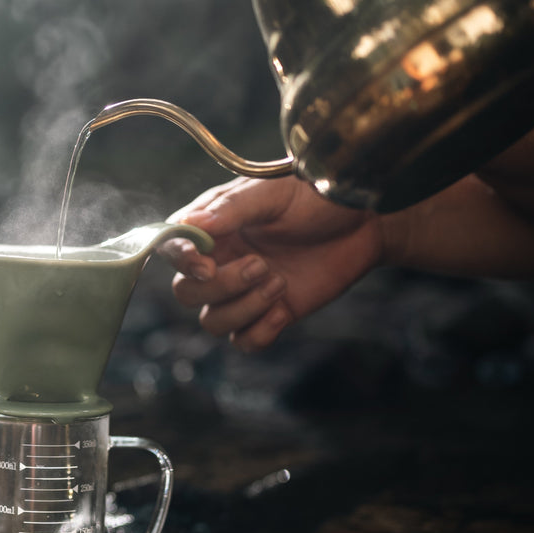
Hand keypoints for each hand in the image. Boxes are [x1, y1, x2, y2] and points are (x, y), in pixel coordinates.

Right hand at [162, 176, 384, 350]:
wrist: (362, 221)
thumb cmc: (315, 196)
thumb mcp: (273, 191)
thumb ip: (231, 208)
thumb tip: (193, 226)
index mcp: (212, 227)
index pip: (171, 249)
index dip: (180, 261)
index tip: (205, 264)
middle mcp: (220, 260)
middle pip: (187, 292)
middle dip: (220, 287)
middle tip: (261, 266)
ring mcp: (242, 291)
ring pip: (213, 322)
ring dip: (243, 308)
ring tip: (278, 282)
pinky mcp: (268, 313)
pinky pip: (244, 341)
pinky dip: (259, 332)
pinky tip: (283, 309)